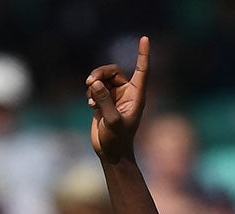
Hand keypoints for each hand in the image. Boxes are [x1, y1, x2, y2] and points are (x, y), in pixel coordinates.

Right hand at [86, 36, 149, 163]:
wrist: (110, 153)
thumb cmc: (117, 140)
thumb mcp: (112, 121)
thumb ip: (104, 101)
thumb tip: (95, 83)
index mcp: (136, 96)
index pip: (142, 70)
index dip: (143, 54)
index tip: (144, 39)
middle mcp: (126, 93)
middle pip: (113, 71)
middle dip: (100, 73)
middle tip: (90, 81)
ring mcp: (114, 97)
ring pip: (102, 78)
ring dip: (94, 84)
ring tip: (90, 98)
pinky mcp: (104, 101)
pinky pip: (95, 88)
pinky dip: (91, 93)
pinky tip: (91, 105)